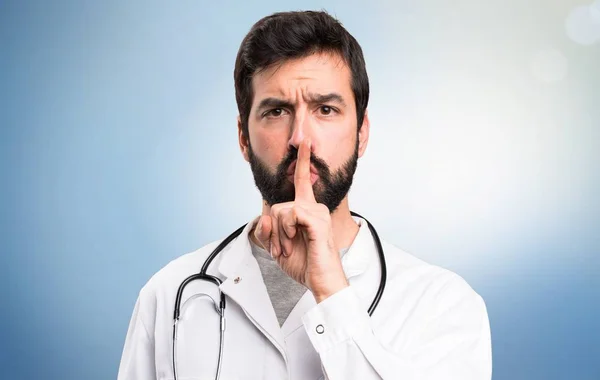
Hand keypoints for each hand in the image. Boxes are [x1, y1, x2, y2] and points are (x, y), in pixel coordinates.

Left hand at [254, 140, 347, 301]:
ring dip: (279, 235)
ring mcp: (317, 213)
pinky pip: (291, 215)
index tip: (305, 142)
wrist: (321, 281)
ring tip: (289, 249)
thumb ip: (267, 231)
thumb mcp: (278, 248)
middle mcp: (314, 207)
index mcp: (306, 210)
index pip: (303, 180)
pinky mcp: (317, 221)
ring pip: (280, 212)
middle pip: (277, 207)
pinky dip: (286, 231)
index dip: (303, 160)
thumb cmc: (305, 264)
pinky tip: (294, 242)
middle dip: (273, 232)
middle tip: (283, 249)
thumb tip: (264, 216)